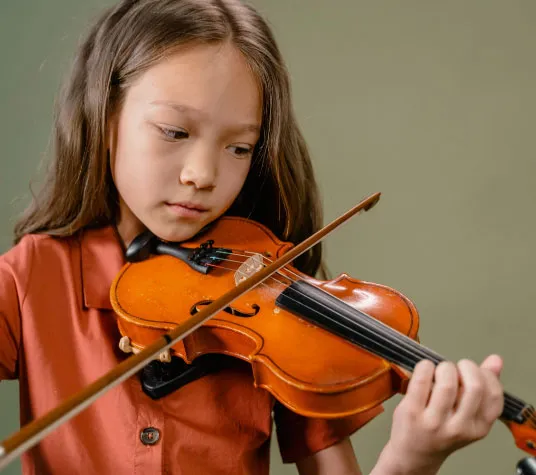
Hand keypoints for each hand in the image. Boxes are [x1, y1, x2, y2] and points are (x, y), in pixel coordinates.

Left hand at [386, 355, 503, 472]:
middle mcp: (459, 427)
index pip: (493, 395)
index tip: (474, 371)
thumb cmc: (442, 431)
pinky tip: (425, 370)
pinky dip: (424, 367)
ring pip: (447, 382)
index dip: (485, 375)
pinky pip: (421, 380)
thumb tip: (496, 360)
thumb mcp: (468, 416)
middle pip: (474, 386)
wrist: (414, 454)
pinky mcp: (412, 412)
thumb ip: (483, 388)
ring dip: (444, 367)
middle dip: (466, 367)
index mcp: (478, 428)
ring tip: (439, 371)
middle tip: (456, 368)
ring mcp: (434, 421)